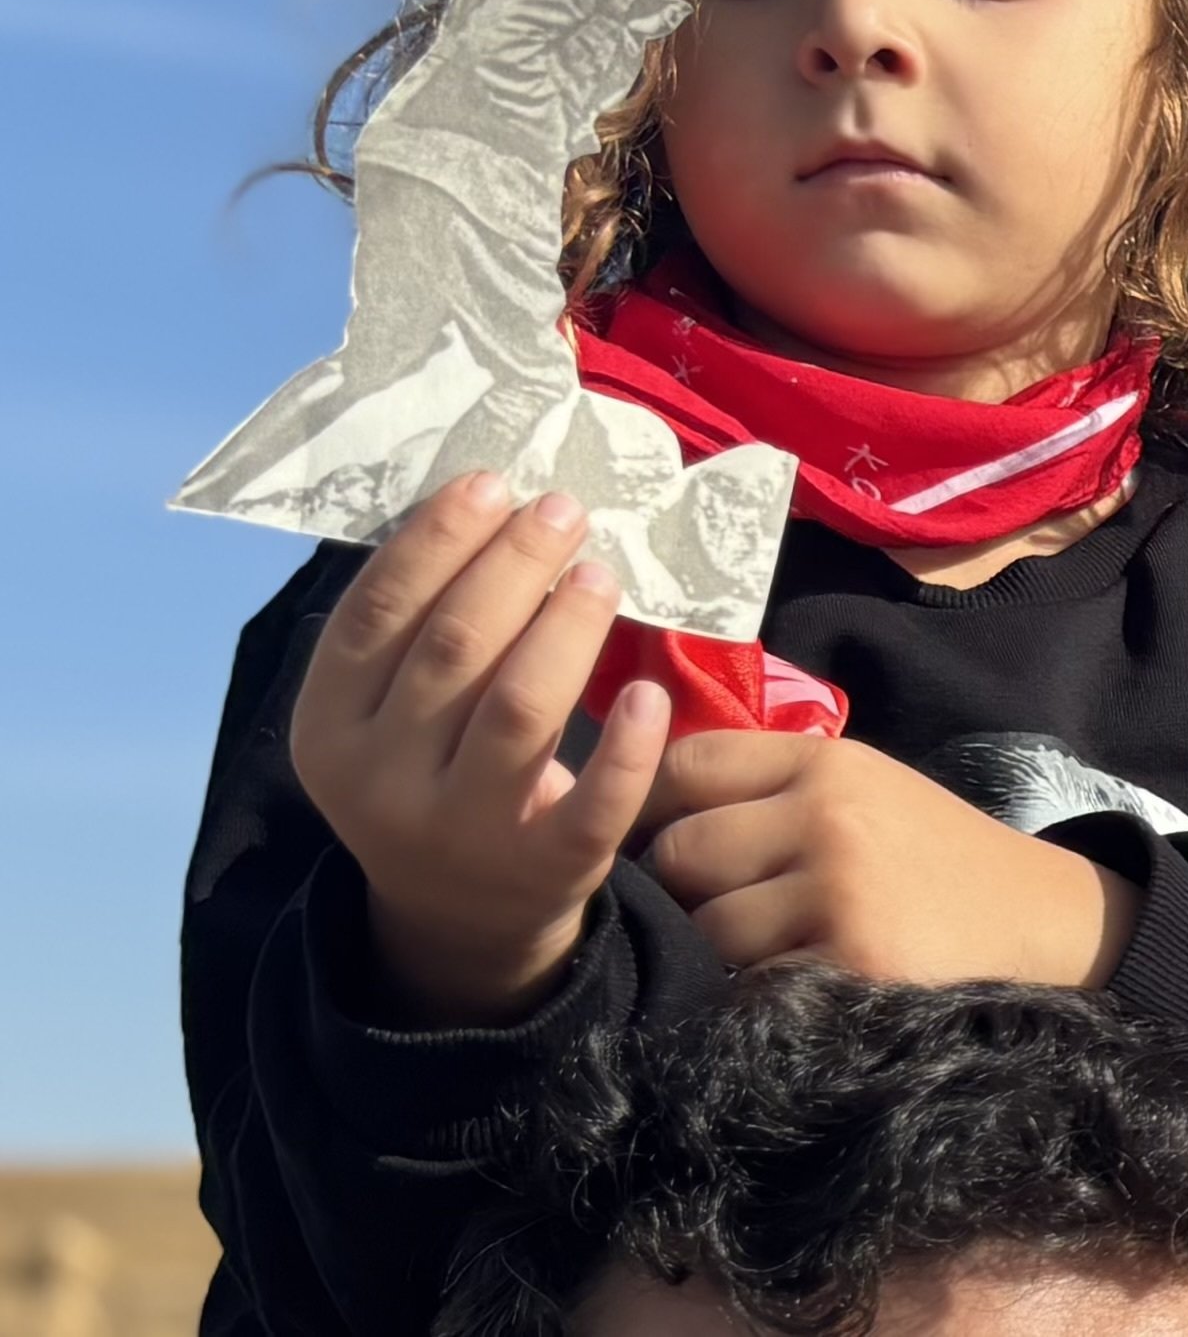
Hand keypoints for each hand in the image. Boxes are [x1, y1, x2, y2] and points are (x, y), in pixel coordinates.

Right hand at [288, 473, 669, 1024]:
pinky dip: (627, 745)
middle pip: (454, 648)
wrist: (461, 915)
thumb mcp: (387, 716)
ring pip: (520, 708)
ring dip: (566, 626)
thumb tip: (481, 501)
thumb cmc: (434, 772)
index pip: (376, 617)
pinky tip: (649, 692)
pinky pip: (595, 801)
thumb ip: (415, 629)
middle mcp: (383, 783)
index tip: (491, 481)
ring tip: (599, 571)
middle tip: (563, 508)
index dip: (435, 541)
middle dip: (514, 564)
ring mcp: (462, 829)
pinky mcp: (547, 866)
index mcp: (328, 731)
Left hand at [639, 733, 1141, 987]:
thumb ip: (774, 789)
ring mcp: (839, 890)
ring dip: (719, 954)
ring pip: (707, 927)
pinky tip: (791, 993)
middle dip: (682, 893)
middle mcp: (829, 815)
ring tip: (765, 955)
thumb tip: (645, 817)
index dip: (649, 806)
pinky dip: (757, 997)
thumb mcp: (867, 790)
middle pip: (681, 851)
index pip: (689, 763)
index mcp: (828, 763)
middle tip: (713, 915)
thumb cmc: (935, 857)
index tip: (651, 844)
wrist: (1038, 919)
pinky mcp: (852, 962)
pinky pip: (751, 985)